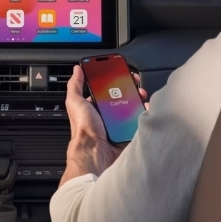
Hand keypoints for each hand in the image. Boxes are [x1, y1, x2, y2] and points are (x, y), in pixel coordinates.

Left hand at [61, 65, 147, 185]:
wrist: (95, 151)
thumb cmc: (84, 128)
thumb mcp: (75, 102)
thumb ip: (75, 85)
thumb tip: (77, 70)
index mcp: (95, 108)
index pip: (107, 90)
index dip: (115, 81)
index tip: (123, 74)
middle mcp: (107, 116)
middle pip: (123, 98)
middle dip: (131, 89)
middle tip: (136, 85)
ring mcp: (119, 125)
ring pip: (133, 109)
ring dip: (139, 101)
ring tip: (142, 95)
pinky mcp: (128, 133)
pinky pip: (138, 122)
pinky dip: (144, 114)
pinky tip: (146, 108)